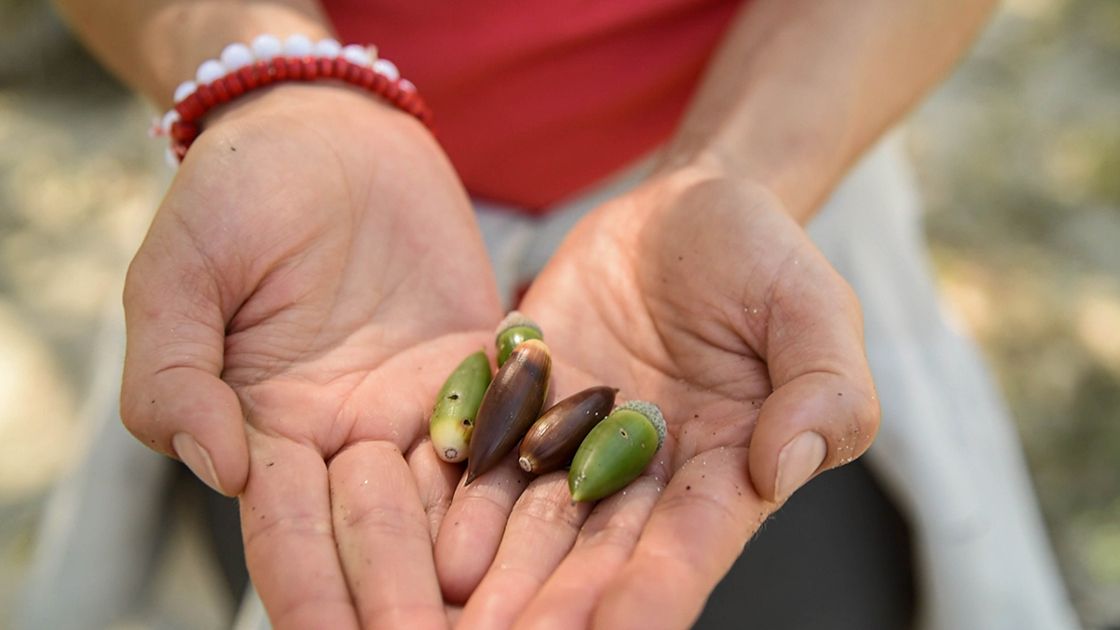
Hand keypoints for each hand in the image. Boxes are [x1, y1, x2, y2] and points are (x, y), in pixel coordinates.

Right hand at [121, 84, 502, 628]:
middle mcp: (349, 434)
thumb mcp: (179, 274)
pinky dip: (540, 477)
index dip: (309, 592)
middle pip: (380, 534)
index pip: (287, 531)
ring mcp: (422, 405)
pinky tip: (575, 530)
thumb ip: (176, 373)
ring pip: (455, 501)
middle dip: (407, 599)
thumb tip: (220, 471)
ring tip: (524, 618)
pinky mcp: (484, 368)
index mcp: (268, 428)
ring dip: (486, 565)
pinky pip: (513, 426)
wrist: (331, 130)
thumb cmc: (238, 192)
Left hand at [435, 167, 879, 628]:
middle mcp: (647, 474)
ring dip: (492, 567)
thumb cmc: (761, 252)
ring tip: (446, 603)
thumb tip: (784, 464)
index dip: (650, 597)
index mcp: (725, 468)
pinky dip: (455, 490)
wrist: (679, 208)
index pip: (688, 547)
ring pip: (532, 519)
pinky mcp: (527, 403)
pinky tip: (415, 527)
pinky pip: (489, 452)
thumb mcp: (811, 306)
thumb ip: (822, 387)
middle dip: (551, 607)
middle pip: (596, 555)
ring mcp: (580, 441)